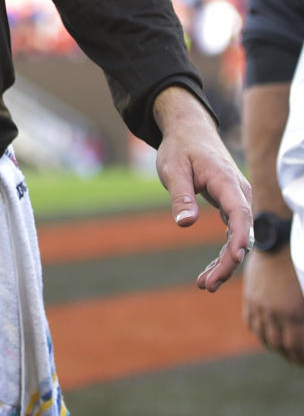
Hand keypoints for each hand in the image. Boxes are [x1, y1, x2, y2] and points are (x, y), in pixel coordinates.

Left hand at [152, 85, 252, 291]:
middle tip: (206, 285)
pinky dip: (223, 253)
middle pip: (242, 232)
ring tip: (205, 285)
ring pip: (238, 237)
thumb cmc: (180, 147)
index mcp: (226, 181)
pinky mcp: (231, 204)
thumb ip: (180, 195)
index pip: (240, 213)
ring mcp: (238, 199)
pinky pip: (232, 233)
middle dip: (228, 262)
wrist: (189, 129)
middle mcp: (239, 192)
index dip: (239, 238)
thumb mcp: (173, 168)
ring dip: (225, 263)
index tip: (234, 259)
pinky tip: (209, 271)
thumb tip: (185, 223)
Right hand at [243, 247, 303, 364]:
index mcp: (293, 313)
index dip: (300, 358)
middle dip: (289, 356)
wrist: (279, 242)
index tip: (303, 361)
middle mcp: (273, 312)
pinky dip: (259, 332)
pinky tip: (267, 336)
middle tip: (297, 360)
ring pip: (263, 336)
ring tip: (283, 350)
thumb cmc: (300, 267)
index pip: (295, 347)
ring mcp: (259, 304)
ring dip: (274, 347)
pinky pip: (251, 322)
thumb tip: (303, 334)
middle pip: (279, 345)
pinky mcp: (250, 296)